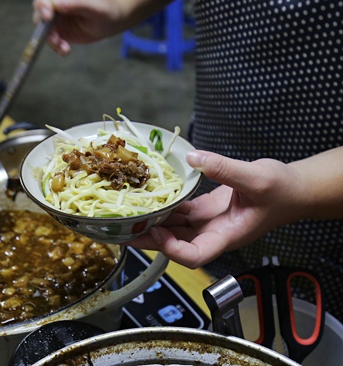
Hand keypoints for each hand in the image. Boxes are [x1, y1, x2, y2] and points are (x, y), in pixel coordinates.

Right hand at [33, 0, 121, 55]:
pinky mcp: (55, 28)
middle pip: (39, 8)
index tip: (47, 16)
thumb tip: (55, 4)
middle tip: (55, 39)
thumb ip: (77, 2)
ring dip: (50, 39)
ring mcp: (53, 13)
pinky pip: (49, 38)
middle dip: (45, 25)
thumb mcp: (96, 4)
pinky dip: (55, 46)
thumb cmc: (107, 7)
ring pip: (42, 26)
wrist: (111, 21)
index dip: (43, 1)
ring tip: (64, 48)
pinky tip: (65, 50)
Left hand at [126, 150, 305, 268]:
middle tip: (120, 229)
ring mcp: (206, 222)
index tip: (157, 230)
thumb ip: (225, 169)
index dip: (172, 248)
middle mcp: (212, 233)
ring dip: (150, 222)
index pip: (194, 254)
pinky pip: (179, 212)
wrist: (292, 189)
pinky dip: (163, 206)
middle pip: (174, 244)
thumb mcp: (256, 177)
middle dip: (147, 238)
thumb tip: (195, 158)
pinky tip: (148, 197)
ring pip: (172, 227)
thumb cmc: (282, 191)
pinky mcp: (204, 209)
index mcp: (226, 236)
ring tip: (126, 213)